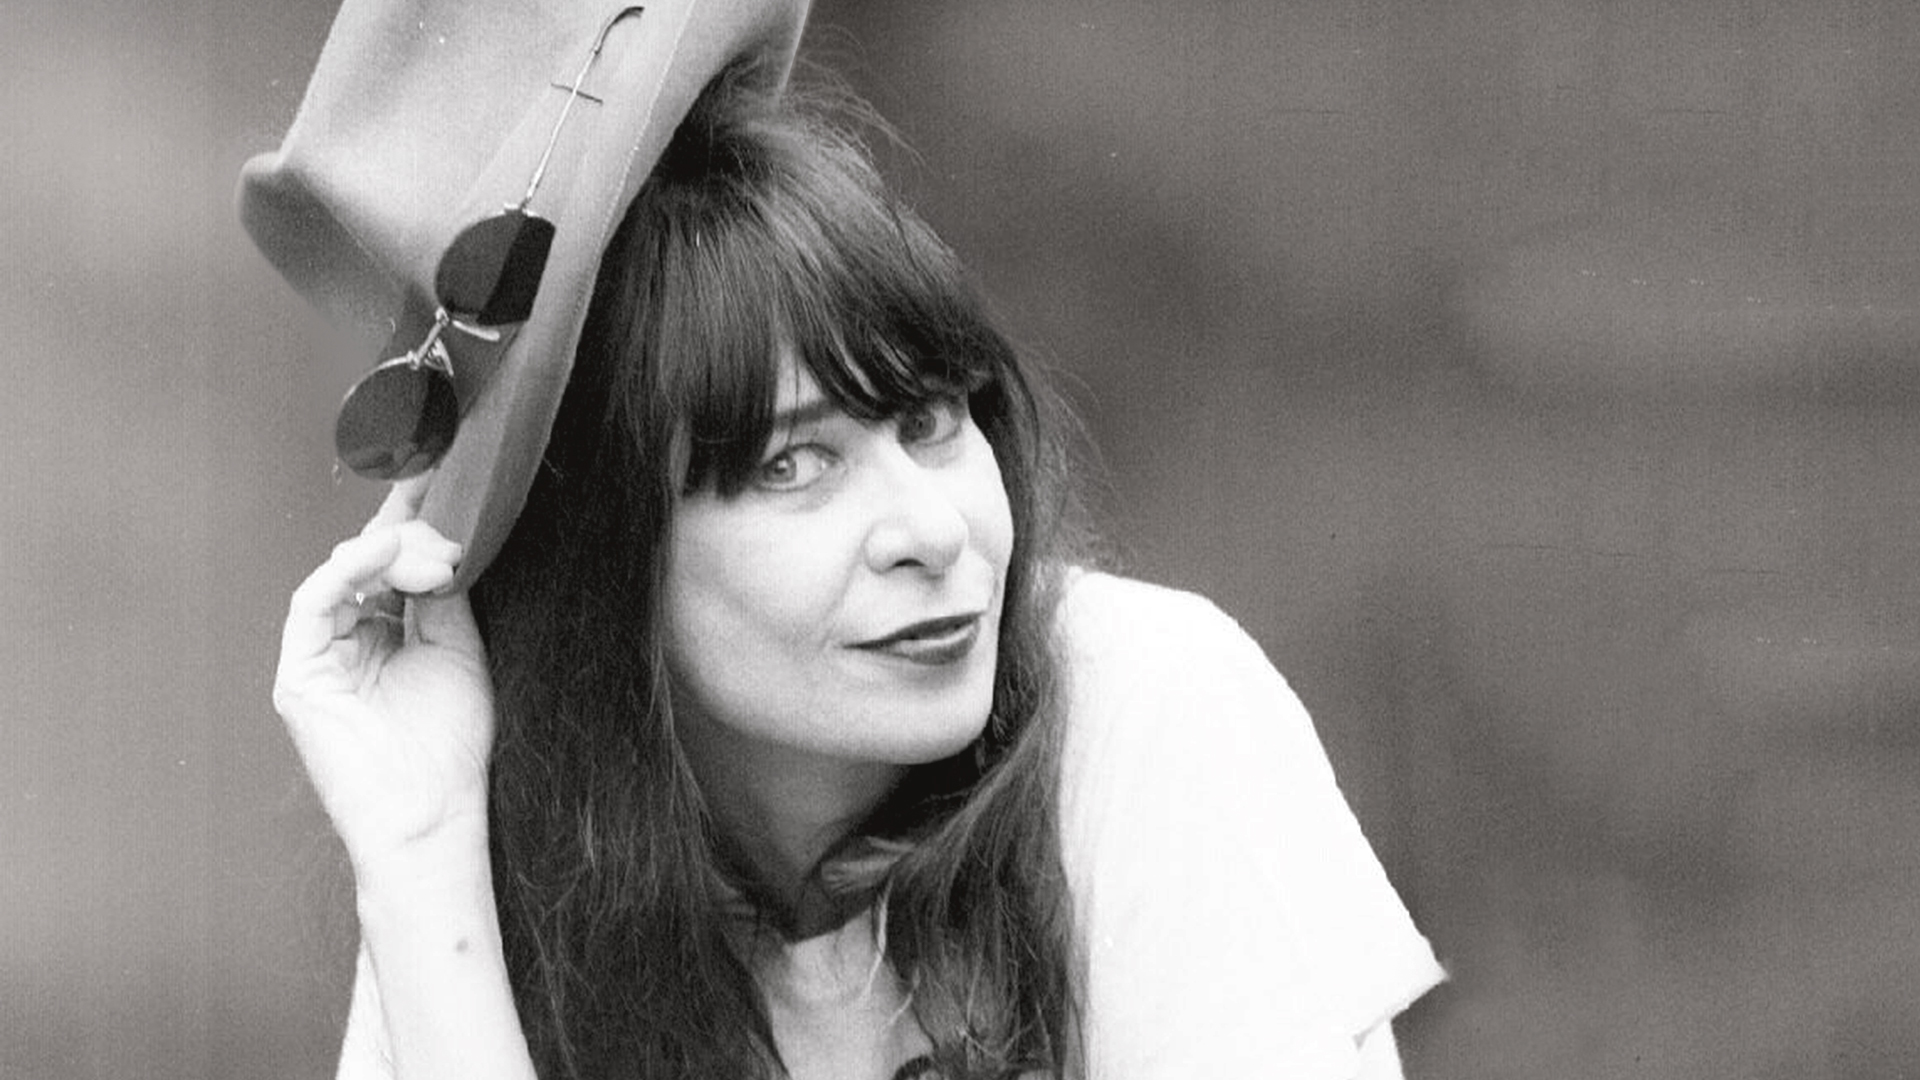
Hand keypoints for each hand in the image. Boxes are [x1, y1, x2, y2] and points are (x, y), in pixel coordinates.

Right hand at [273, 484, 496, 874]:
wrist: (432, 814)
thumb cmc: (448, 748)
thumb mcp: (457, 651)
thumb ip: (442, 596)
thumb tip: (442, 539)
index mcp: (385, 632)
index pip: (391, 561)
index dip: (412, 516)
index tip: (440, 473)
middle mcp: (348, 638)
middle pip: (366, 557)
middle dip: (410, 532)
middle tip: (450, 528)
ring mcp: (319, 654)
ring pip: (341, 571)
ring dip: (391, 552)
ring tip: (435, 558)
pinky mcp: (300, 674)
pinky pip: (313, 601)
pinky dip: (348, 569)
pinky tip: (386, 554)